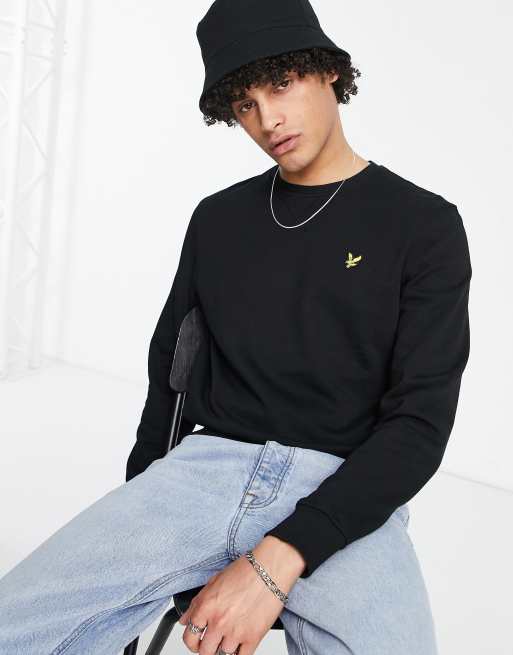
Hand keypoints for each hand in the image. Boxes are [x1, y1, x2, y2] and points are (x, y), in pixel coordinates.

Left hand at [178, 536, 304, 653]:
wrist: (270, 568)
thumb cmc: (245, 570)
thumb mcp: (214, 581)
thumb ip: (196, 603)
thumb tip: (185, 619)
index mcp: (206, 606)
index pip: (189, 637)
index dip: (191, 642)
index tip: (196, 641)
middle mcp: (218, 621)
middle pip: (204, 652)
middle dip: (207, 647)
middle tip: (213, 641)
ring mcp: (236, 631)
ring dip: (225, 649)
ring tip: (230, 637)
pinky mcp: (253, 637)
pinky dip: (239, 653)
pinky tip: (241, 644)